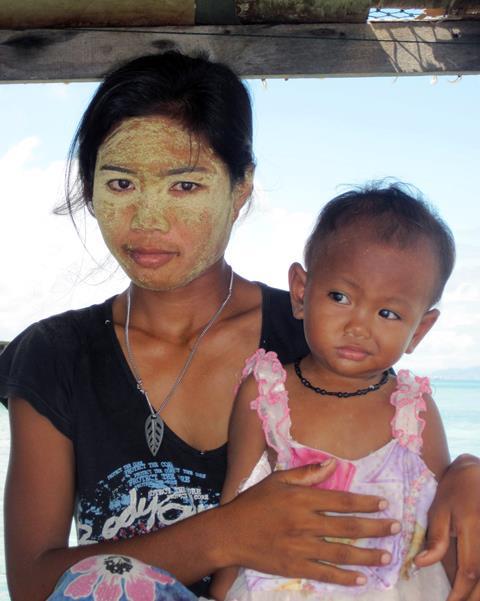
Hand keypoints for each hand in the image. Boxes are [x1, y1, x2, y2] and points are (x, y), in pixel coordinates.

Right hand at [219, 460, 399, 585]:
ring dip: (367, 555)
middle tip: (397, 529)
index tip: (384, 504)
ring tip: (387, 556)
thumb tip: (332, 464)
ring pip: (341, 552)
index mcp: (302, 498)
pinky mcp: (294, 566)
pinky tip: (362, 578)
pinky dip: (345, 577)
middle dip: (376, 528)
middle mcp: (306, 522)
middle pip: (348, 527)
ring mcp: (301, 547)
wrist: (229, 533)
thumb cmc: (253, 503)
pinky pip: (325, 573)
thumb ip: (306, 472)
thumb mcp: (277, 479)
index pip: (342, 500)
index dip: (366, 503)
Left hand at [415, 454, 479, 600]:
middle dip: (473, 597)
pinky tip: (476, 588)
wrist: (477, 473)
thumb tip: (421, 565)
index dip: (461, 592)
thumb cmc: (454, 489)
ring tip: (466, 599)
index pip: (470, 570)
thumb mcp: (439, 510)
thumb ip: (435, 539)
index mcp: (473, 529)